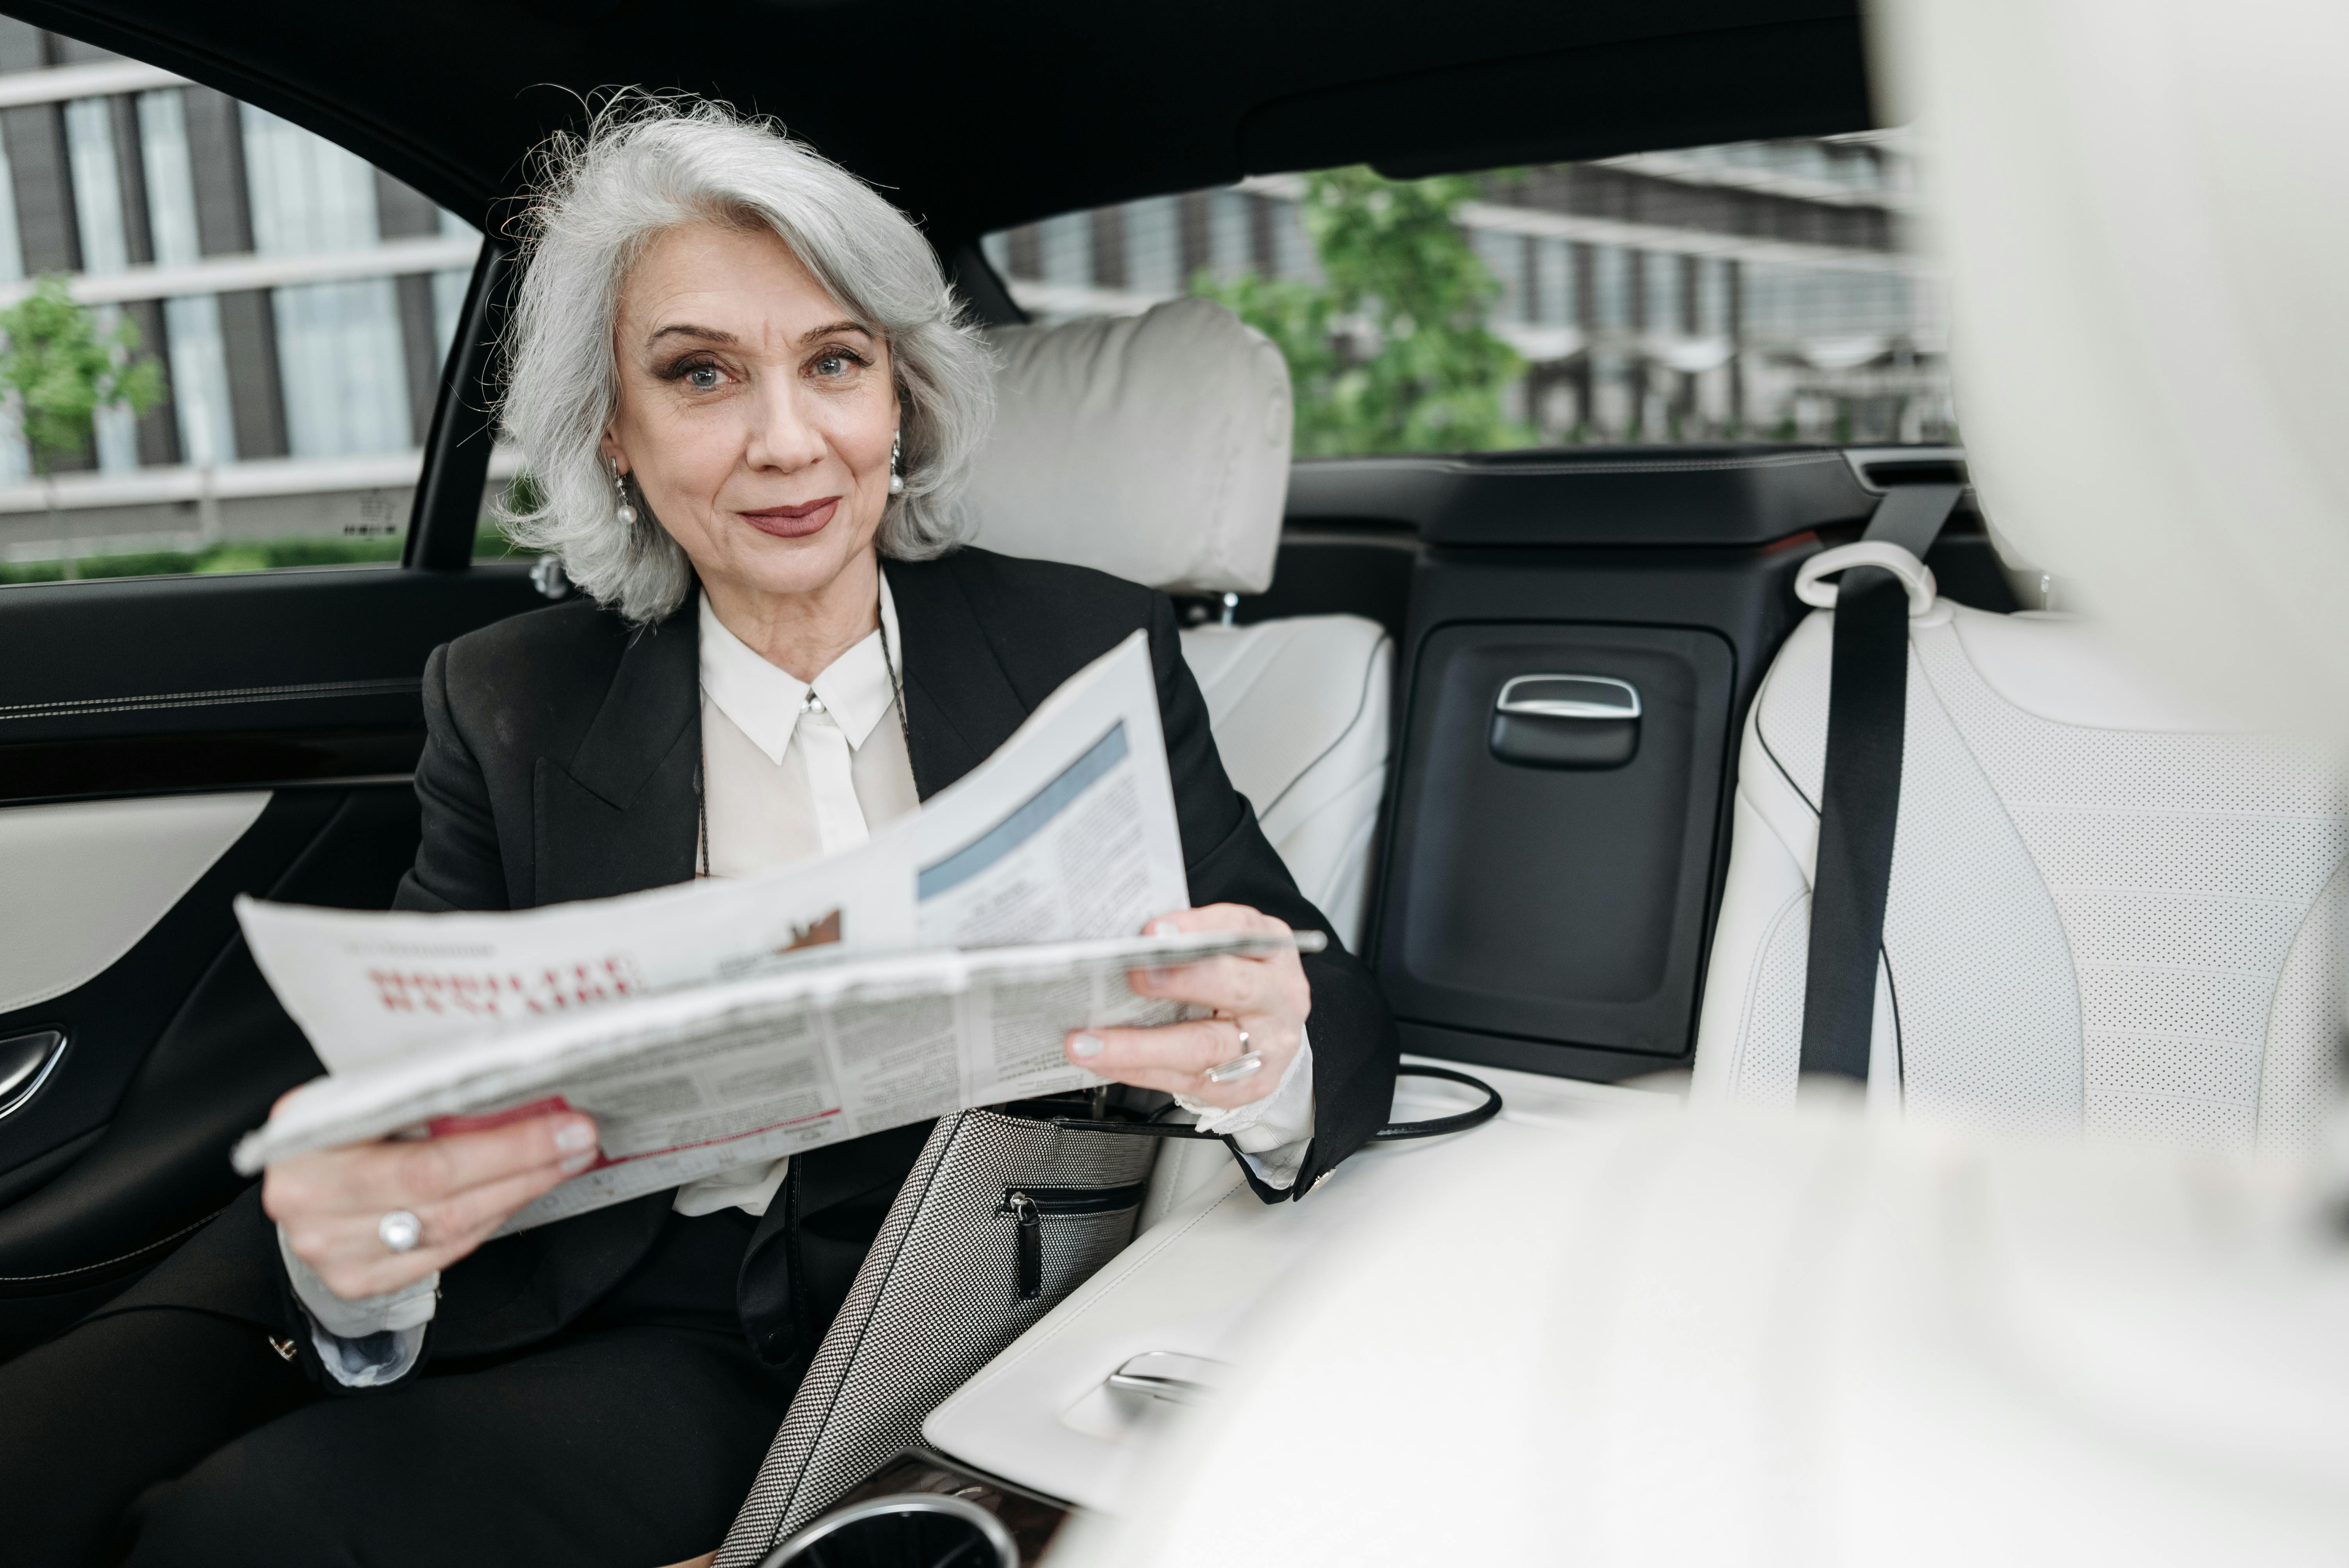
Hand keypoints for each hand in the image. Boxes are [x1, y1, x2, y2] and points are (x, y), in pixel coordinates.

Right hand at [262, 1102, 598, 1299]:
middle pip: (442, 1193)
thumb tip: (511, 1082)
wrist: (295, 1183)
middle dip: (525, 1166)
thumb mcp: (358, 1094)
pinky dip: (488, 1221)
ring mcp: (333, 1250)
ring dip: (517, 1192)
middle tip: (579, 1142)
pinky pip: (441, 1253)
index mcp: (310, 1141)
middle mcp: (312, 1202)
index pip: (427, 1153)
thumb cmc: (334, 1128)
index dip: (506, 1144)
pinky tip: (519, 1192)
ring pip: (449, 1227)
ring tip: (563, 1162)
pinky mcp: (357, 1280)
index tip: (566, 1122)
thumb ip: (417, 1092)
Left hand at [1062, 903, 1310, 1109]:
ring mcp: (1266, 1047)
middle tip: (1131, 976)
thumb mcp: (1224, 945)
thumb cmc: (1235, 977)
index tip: (1153, 932)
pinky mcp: (1245, 1086)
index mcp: (1271, 950)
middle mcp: (1279, 997)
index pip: (1240, 930)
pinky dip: (1138, 1070)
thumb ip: (1186, 940)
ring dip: (1138, 1045)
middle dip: (1178, 982)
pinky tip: (1103, 1062)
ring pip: (1203, 1047)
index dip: (1198, 928)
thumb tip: (1118, 939)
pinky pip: (1187, 1081)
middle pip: (1234, 988)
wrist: (1269, 1031)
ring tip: (1089, 1042)